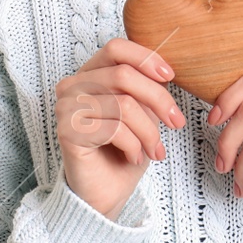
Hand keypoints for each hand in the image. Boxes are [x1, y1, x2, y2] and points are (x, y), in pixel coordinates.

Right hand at [55, 38, 185, 220]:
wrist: (105, 194)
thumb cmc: (124, 151)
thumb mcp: (142, 113)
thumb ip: (146, 87)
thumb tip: (165, 69)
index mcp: (89, 74)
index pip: (116, 48)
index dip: (146, 58)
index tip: (170, 76)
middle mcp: (71, 86)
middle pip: (123, 75)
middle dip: (158, 100)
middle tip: (176, 123)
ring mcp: (66, 108)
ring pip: (124, 105)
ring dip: (149, 132)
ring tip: (155, 150)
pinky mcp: (66, 132)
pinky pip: (114, 128)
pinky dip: (134, 145)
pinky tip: (134, 157)